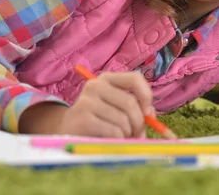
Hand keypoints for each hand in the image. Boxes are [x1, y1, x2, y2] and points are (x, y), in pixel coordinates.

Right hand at [19, 71, 153, 137]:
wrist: (67, 129)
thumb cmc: (99, 118)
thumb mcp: (116, 108)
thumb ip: (136, 108)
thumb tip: (151, 115)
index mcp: (107, 79)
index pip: (135, 78)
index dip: (146, 96)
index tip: (148, 113)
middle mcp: (95, 85)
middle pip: (130, 103)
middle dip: (139, 123)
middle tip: (138, 134)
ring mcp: (87, 101)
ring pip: (123, 120)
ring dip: (127, 134)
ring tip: (122, 138)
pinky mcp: (83, 118)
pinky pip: (113, 131)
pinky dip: (118, 140)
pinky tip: (111, 140)